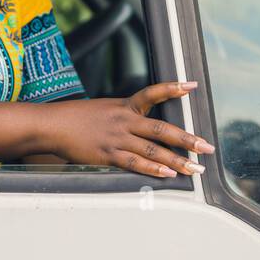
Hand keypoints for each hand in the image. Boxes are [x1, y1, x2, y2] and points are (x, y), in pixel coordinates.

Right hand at [37, 80, 215, 177]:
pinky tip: (169, 174)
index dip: (173, 88)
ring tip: (196, 168)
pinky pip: (135, 163)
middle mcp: (124, 120)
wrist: (52, 125)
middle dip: (188, 140)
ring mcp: (117, 138)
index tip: (193, 85)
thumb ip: (127, 117)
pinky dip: (153, 169)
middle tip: (207, 148)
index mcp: (125, 106)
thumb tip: (145, 128)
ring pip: (153, 150)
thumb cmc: (77, 118)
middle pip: (162, 129)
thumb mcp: (105, 109)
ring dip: (177, 161)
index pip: (152, 93)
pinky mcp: (108, 155)